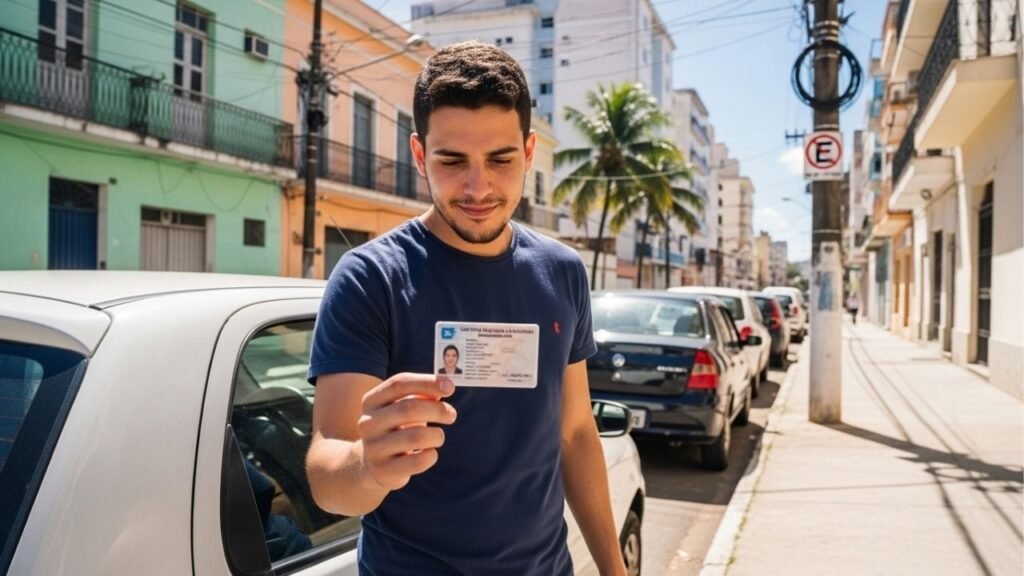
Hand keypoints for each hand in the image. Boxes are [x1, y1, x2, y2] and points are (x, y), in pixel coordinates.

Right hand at [358, 373, 456, 490]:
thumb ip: (423, 394)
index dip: (427, 382)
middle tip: (451, 414)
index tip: (450, 387)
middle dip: (438, 409)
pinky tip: (429, 453)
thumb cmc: (396, 427)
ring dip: (437, 435)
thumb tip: (446, 386)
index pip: (399, 384)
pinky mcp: (384, 471)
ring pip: (417, 436)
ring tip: (438, 437)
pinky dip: (431, 455)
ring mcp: (374, 448)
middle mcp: (368, 423)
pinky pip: (418, 461)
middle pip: (409, 408)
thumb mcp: (403, 407)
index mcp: (371, 401)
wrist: (373, 464)